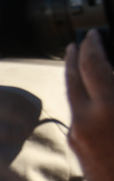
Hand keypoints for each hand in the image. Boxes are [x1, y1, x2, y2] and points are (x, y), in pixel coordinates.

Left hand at [65, 29, 113, 180]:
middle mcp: (86, 118)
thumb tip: (109, 74)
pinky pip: (76, 114)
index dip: (92, 45)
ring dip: (74, 77)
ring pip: (71, 96)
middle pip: (71, 76)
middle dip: (74, 56)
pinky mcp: (76, 146)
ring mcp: (78, 133)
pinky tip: (91, 96)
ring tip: (79, 63)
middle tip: (77, 42)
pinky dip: (81, 99)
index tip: (92, 34)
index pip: (92, 64)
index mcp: (109, 107)